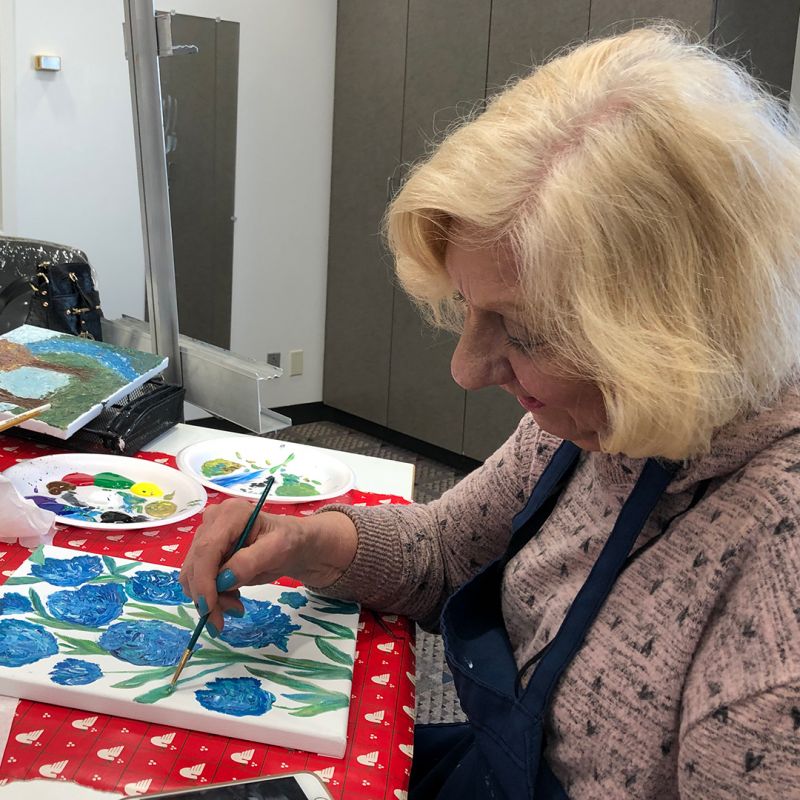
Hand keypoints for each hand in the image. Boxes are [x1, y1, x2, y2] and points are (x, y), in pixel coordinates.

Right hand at [179, 499, 357, 634]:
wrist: (293, 545)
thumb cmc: (289, 541)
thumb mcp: (278, 549)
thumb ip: (250, 562)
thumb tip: (224, 580)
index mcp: (231, 513)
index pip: (206, 549)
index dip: (204, 580)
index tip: (210, 608)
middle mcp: (212, 522)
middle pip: (194, 565)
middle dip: (207, 596)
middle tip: (230, 615)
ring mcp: (207, 538)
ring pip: (192, 577)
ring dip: (210, 599)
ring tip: (236, 607)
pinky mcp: (206, 555)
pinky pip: (197, 581)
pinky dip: (211, 596)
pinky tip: (232, 598)